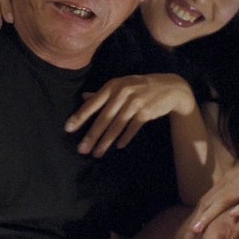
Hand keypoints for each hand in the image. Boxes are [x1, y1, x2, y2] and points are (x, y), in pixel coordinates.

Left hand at [65, 74, 195, 157]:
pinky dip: (125, 138)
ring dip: (106, 141)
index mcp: (113, 86)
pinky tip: (118, 147)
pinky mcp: (146, 112)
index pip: (93, 103)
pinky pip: (132, 128)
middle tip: (82, 149)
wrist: (170, 87)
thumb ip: (102, 93)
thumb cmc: (140, 86)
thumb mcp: (121, 85)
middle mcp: (122, 93)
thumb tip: (83, 97)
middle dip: (92, 135)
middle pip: (104, 118)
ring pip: (117, 126)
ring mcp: (135, 102)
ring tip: (97, 153)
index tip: (68, 129)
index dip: (80, 116)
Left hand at [192, 140, 238, 232]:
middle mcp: (232, 181)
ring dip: (208, 216)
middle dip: (197, 219)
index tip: (190, 229)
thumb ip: (236, 192)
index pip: (207, 198)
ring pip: (222, 201)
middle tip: (188, 235)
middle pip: (209, 201)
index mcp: (228, 179)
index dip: (198, 214)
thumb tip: (229, 207)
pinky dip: (238, 209)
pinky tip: (231, 217)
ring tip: (198, 230)